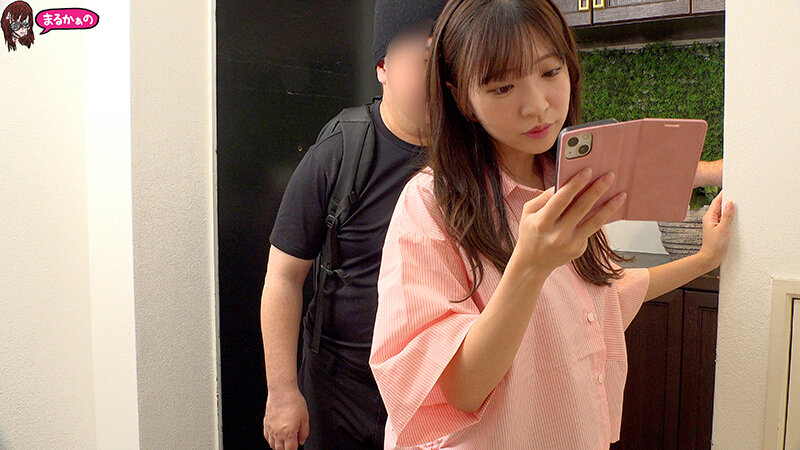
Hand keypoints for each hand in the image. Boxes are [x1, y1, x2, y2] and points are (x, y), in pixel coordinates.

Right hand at [263, 388, 309, 449]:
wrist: (282, 391)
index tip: (296, 447)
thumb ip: (304, 432)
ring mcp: (270, 429)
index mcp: (288, 432)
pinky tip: (276, 437)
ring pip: (272, 445)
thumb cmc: (294, 401)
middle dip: (286, 449)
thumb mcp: (305, 417)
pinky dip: (271, 440)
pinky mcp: (266, 423)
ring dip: (279, 446)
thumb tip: (301, 441)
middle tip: (292, 444)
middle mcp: (278, 433)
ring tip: (285, 442)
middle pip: (280, 449)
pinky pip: (267, 437)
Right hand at [512, 167, 626, 274]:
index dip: (575, 185)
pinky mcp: (578, 249)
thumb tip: (565, 183)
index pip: (561, 200)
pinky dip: (601, 217)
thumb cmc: (530, 233)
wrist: (532, 264)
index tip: (588, 171)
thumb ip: (544, 197)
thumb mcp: (528, 213)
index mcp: (542, 223)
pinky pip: (591, 230)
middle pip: (581, 208)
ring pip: (594, 222)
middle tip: (609, 176)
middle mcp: (557, 234)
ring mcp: (569, 244)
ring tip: (621, 194)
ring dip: (609, 207)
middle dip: (596, 190)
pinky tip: (610, 207)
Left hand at [697, 191, 733, 269]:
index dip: (723, 194)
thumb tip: (730, 203)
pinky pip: (725, 220)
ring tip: (739, 205)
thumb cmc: (714, 246)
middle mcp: (711, 220)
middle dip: (728, 200)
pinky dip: (731, 217)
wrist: (711, 258)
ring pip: (723, 213)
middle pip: (720, 206)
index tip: (731, 188)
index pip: (717, 201)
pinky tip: (737, 218)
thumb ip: (727, 216)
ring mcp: (715, 225)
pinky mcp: (719, 230)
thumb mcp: (723, 229)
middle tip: (738, 195)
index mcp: (709, 217)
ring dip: (730, 209)